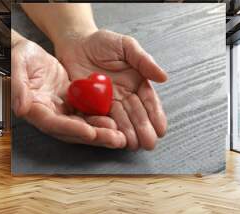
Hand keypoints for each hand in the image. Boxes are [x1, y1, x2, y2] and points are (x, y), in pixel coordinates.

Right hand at [11, 36, 125, 147]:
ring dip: (102, 132)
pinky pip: (89, 114)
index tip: (90, 132)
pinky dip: (102, 118)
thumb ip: (18, 87)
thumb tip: (20, 109)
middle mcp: (49, 114)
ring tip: (121, 136)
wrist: (28, 53)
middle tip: (116, 140)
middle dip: (95, 136)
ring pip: (84, 125)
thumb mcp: (16, 65)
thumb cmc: (19, 57)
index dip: (72, 129)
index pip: (54, 124)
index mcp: (34, 109)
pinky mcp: (73, 103)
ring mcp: (62, 110)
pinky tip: (118, 122)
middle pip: (73, 131)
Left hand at [55, 30, 167, 149]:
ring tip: (134, 145)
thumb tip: (164, 77)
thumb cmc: (103, 42)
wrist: (75, 43)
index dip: (155, 115)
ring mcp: (106, 103)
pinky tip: (113, 137)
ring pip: (119, 120)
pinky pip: (98, 118)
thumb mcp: (126, 46)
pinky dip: (105, 128)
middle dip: (143, 129)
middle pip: (135, 115)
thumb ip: (143, 60)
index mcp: (136, 84)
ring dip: (127, 133)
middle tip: (149, 144)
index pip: (148, 102)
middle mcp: (123, 96)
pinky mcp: (89, 106)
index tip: (161, 129)